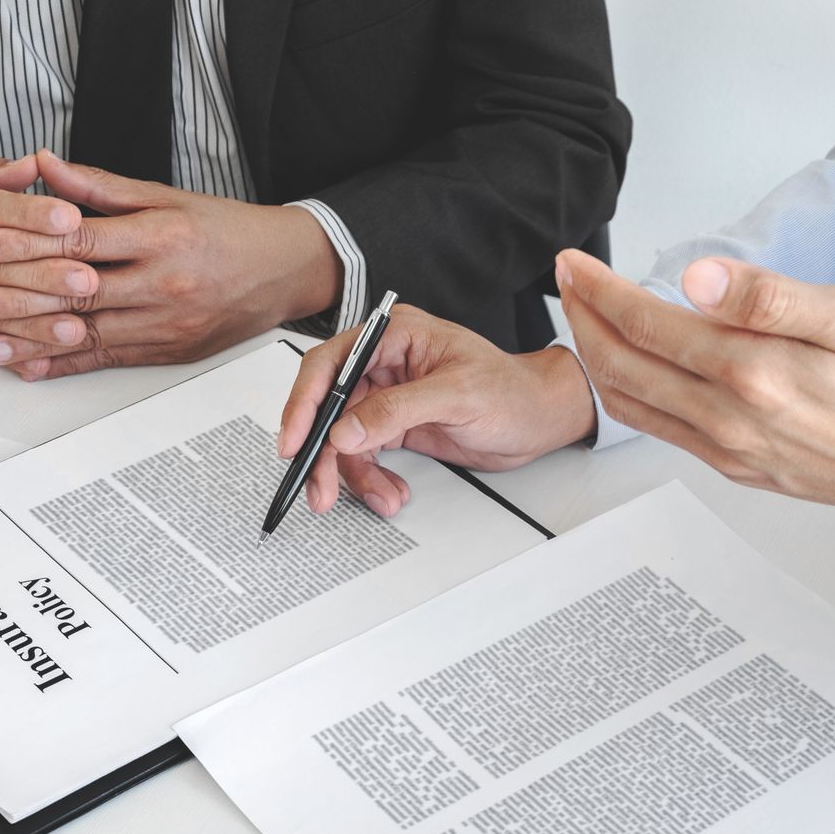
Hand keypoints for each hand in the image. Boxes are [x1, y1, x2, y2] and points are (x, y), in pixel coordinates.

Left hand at [0, 150, 342, 377]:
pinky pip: (109, 360)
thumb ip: (100, 187)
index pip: (83, 243)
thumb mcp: (167, 196)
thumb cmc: (230, 231)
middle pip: (79, 294)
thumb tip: (44, 166)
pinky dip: (67, 365)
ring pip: (89, 335)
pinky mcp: (169, 352)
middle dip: (20, 298)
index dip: (29, 244)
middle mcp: (163, 286)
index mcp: (162, 238)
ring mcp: (166, 325)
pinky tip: (34, 366)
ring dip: (35, 340)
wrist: (286, 271)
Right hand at [278, 305, 595, 516]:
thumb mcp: (457, 395)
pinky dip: (372, 479)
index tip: (294, 440)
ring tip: (380, 497)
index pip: (330, 364)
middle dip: (324, 452)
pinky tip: (392, 492)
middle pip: (329, 407)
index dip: (305, 403)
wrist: (540, 419)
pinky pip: (365, 455)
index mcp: (394, 336)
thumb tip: (348, 428)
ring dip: (353, 474)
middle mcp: (384, 364)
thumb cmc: (512, 390)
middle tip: (320, 487)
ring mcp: (388, 397)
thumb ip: (398, 409)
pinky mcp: (395, 426)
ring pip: (344, 439)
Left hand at [557, 249, 834, 544]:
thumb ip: (769, 298)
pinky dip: (629, 396)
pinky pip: (661, 431)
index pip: (647, 325)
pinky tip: (631, 370)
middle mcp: (729, 419)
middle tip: (567, 282)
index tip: (576, 264)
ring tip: (585, 319)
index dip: (601, 291)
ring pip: (633, 405)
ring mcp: (728, 450)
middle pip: (623, 368)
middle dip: (583, 319)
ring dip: (597, 359)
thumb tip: (699, 278)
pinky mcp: (735, 467)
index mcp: (752, 374)